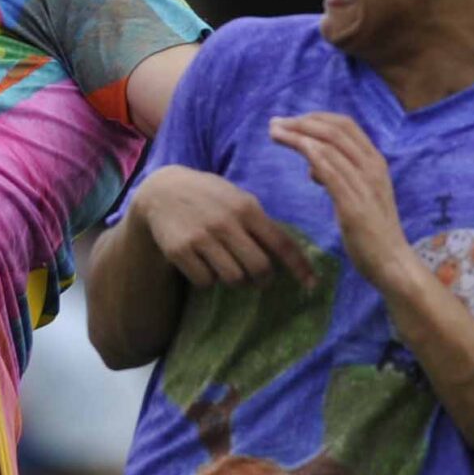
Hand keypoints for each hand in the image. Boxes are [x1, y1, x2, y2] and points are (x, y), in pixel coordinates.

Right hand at [131, 166, 317, 288]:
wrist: (161, 190)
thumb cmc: (209, 196)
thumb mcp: (237, 199)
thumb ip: (259, 223)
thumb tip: (288, 256)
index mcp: (246, 207)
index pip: (281, 243)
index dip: (300, 267)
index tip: (311, 284)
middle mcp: (225, 222)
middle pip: (259, 268)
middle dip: (263, 279)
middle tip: (259, 279)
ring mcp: (201, 237)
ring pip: (233, 279)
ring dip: (235, 280)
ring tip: (227, 267)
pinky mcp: (179, 250)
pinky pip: (205, 281)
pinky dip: (208, 279)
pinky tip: (203, 265)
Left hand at [268, 113, 412, 290]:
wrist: (391, 262)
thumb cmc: (371, 231)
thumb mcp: (357, 195)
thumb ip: (339, 176)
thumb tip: (313, 165)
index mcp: (375, 162)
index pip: (346, 125)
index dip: (316, 118)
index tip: (291, 121)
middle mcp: (373, 167)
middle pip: (335, 130)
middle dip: (302, 122)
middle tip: (275, 123)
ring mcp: (364, 184)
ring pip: (329, 146)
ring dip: (298, 135)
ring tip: (274, 132)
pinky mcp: (353, 204)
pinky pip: (330, 171)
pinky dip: (311, 154)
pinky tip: (294, 147)